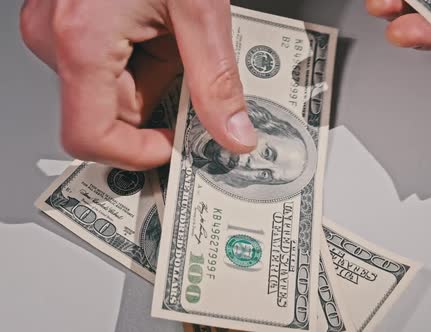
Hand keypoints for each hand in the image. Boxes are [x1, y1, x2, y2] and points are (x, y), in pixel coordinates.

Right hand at [20, 0, 256, 170]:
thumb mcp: (200, 14)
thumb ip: (217, 83)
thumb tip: (233, 136)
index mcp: (81, 40)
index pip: (91, 137)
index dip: (137, 153)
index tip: (174, 145)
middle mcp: (55, 38)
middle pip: (111, 111)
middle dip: (159, 96)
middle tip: (190, 65)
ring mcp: (56, 30)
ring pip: (111, 89)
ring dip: (154, 73)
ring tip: (174, 33)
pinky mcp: (66, 23)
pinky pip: (106, 64)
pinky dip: (142, 56)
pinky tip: (160, 27)